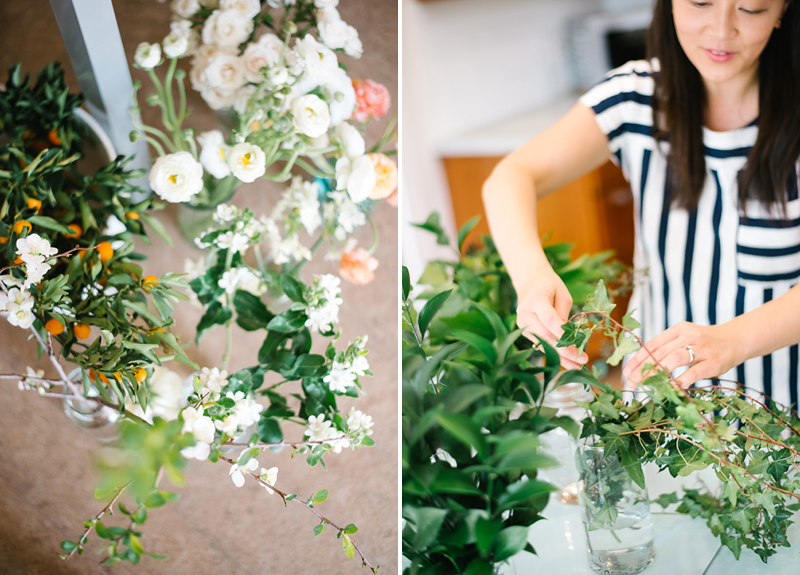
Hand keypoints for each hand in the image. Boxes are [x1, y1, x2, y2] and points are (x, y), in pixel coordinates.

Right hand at [515, 270, 587, 369]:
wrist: (529, 281)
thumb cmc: (549, 285)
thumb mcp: (562, 294)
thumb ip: (564, 314)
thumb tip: (569, 336)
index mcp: (535, 300)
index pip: (549, 320)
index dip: (563, 335)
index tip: (577, 347)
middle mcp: (525, 314)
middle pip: (545, 336)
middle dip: (564, 351)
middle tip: (582, 361)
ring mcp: (522, 324)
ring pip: (542, 343)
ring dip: (560, 356)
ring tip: (577, 365)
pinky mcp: (524, 331)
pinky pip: (540, 343)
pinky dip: (553, 352)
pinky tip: (567, 361)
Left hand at [622, 321, 739, 387]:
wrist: (736, 339)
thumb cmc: (704, 343)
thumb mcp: (685, 339)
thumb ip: (667, 348)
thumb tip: (642, 367)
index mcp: (678, 330)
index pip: (652, 344)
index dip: (637, 358)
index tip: (626, 372)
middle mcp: (688, 336)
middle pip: (660, 353)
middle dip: (643, 369)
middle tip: (631, 383)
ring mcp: (702, 349)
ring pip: (675, 359)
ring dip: (657, 373)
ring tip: (646, 385)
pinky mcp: (713, 362)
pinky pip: (694, 372)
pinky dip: (681, 381)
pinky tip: (670, 388)